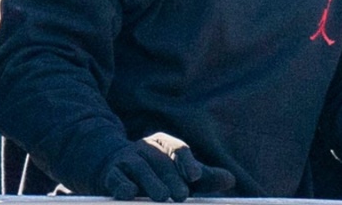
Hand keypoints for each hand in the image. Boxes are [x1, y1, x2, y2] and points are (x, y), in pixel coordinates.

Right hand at [99, 132, 234, 201]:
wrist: (111, 164)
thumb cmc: (154, 171)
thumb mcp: (178, 171)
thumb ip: (203, 176)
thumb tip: (230, 179)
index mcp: (163, 144)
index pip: (178, 148)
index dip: (187, 162)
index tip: (196, 176)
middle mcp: (144, 148)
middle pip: (160, 161)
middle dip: (171, 178)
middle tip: (181, 196)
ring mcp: (126, 160)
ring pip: (139, 168)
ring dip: (150, 183)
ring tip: (161, 197)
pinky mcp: (110, 175)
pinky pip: (116, 178)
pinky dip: (123, 185)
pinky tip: (130, 192)